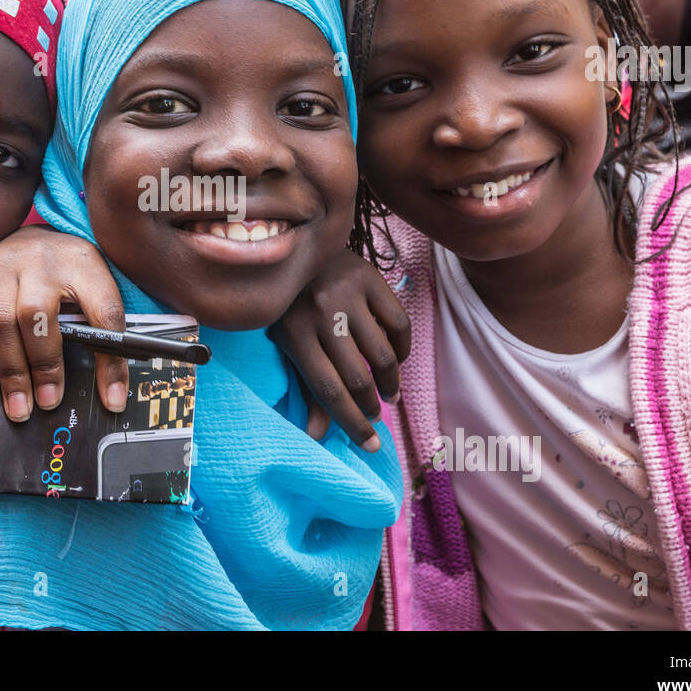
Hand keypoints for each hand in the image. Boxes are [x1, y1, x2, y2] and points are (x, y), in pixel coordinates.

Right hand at [0, 224, 128, 422]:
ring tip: (20, 399)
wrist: (40, 239)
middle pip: (36, 315)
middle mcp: (41, 258)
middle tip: (47, 401)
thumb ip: (105, 338)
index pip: (103, 311)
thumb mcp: (97, 294)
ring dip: (9, 366)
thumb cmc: (70, 275)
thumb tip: (112, 397)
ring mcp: (3, 262)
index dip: (109, 360)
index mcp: (84, 264)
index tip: (112, 397)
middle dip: (41, 366)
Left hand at [268, 249, 410, 450]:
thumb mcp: (288, 343)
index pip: (328, 390)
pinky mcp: (371, 277)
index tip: (371, 445)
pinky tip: (396, 358)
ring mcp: (347, 294)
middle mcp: (320, 314)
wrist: (297, 245)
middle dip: (371, 406)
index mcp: (293, 335)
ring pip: (383, 355)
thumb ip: (305, 388)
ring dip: (391, 382)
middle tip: (376, 414)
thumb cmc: (290, 304)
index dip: (352, 423)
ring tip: (389, 393)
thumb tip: (316, 437)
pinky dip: (402, 348)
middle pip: (357, 377)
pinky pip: (399, 324)